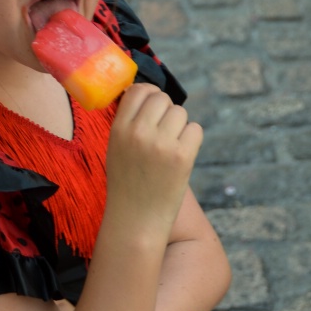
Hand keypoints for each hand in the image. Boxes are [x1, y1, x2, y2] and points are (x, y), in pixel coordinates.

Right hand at [105, 84, 202, 235]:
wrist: (136, 219)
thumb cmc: (126, 183)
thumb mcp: (115, 147)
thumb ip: (128, 122)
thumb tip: (148, 94)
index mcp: (119, 129)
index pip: (138, 91)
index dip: (149, 94)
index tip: (153, 105)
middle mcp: (139, 132)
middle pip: (162, 98)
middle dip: (166, 110)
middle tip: (164, 129)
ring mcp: (161, 144)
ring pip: (180, 112)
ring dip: (180, 125)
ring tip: (171, 145)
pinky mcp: (182, 157)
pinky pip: (195, 129)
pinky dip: (192, 139)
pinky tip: (181, 154)